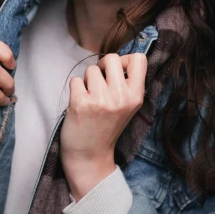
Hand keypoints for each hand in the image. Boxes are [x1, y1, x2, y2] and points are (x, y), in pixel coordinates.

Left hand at [60, 52, 146, 199]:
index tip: (117, 72)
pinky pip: (75, 80)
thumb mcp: (127, 106)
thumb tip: (119, 58)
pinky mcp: (81, 103)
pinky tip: (80, 104)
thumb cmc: (107, 126)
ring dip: (87, 80)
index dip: (125, 60)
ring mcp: (101, 100)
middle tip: (99, 82)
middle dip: (102, 67)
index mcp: (136, 96)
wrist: (90, 156)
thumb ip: (127, 84)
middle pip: (112, 58)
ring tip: (90, 98)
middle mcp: (121, 97)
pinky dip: (75, 90)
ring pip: (91, 69)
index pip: (139, 59)